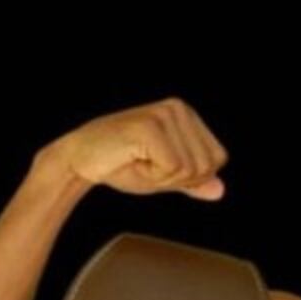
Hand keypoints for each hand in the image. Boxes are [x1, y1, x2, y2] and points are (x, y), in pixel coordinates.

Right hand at [53, 97, 228, 200]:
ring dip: (161, 177)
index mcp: (187, 115)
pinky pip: (171, 168)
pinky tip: (131, 160)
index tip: (159, 166)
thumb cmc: (120, 163)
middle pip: (206, 166)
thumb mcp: (165, 176)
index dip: (190, 176)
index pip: (217, 160)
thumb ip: (193, 181)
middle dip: (175, 179)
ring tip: (137, 161)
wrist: (80, 159)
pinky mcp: (150, 126)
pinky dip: (150, 175)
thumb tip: (220, 190)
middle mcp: (179, 108)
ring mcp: (164, 114)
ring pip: (189, 169)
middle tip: (145, 165)